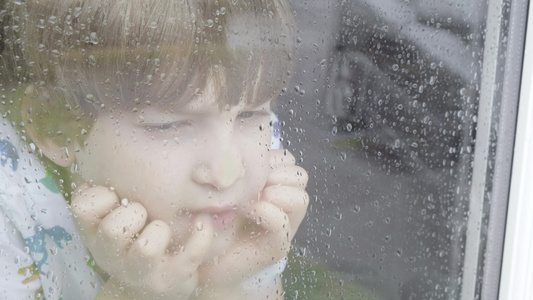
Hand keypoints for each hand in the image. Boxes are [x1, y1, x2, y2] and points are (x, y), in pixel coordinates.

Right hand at [71, 185, 213, 299]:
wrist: (148, 287)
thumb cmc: (133, 236)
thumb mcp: (115, 214)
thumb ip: (112, 190)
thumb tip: (105, 170)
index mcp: (95, 232)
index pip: (83, 207)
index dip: (101, 196)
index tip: (116, 196)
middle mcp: (111, 254)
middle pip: (112, 230)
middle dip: (133, 213)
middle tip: (143, 213)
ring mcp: (140, 270)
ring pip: (146, 249)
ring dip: (159, 231)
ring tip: (163, 228)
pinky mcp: (169, 279)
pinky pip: (189, 255)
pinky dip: (200, 235)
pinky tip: (202, 221)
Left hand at [198, 149, 308, 287]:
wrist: (207, 261)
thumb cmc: (214, 220)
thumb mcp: (226, 187)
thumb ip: (239, 171)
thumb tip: (238, 152)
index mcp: (275, 186)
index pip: (289, 160)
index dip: (272, 158)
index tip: (248, 167)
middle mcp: (285, 205)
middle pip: (300, 176)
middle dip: (276, 174)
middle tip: (253, 184)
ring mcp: (285, 227)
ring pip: (300, 198)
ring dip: (275, 193)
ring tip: (250, 199)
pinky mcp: (277, 247)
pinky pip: (282, 223)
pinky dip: (265, 212)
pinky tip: (247, 211)